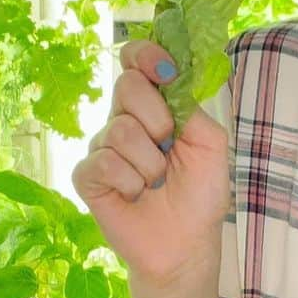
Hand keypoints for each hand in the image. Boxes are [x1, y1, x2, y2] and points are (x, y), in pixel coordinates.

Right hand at [70, 39, 230, 287]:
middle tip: (169, 147)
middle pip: (126, 85)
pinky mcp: (87, 176)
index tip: (166, 71)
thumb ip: (191, 106)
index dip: (147, 55)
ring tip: (156, 181)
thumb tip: (170, 76)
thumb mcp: (210, 143)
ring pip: (119, 131)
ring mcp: (102, 147)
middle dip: (157, 118)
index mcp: (153, 105)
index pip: (135, 59)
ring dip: (150, 162)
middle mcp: (123, 119)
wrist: (186, 243)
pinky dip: (129, 181)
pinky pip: (103, 162)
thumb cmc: (200, 193)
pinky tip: (135, 194)